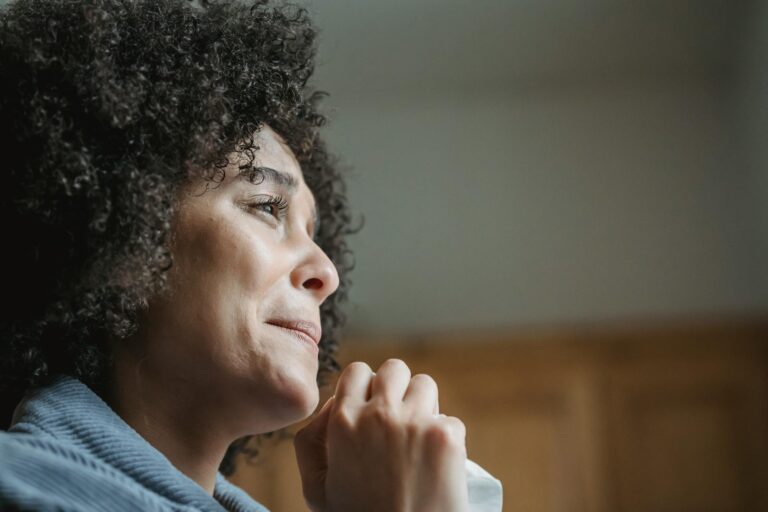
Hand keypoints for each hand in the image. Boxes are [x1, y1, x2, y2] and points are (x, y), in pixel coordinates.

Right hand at [294, 359, 468, 511]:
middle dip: (398, 389)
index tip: (374, 407)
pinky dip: (447, 438)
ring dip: (425, 406)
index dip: (367, 388)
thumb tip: (331, 404)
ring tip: (420, 438)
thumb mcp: (317, 488)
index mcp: (343, 421)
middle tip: (400, 419)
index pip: (357, 371)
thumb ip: (310, 441)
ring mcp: (415, 422)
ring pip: (426, 385)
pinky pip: (450, 419)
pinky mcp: (446, 436)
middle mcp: (379, 414)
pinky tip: (437, 465)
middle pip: (395, 369)